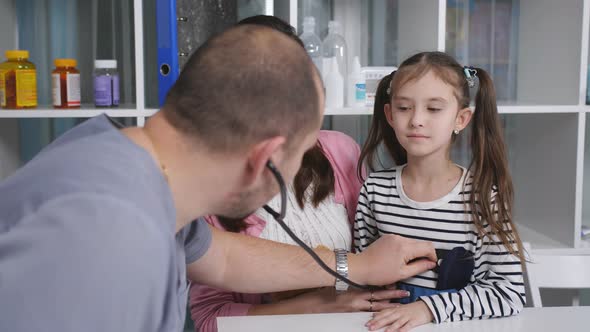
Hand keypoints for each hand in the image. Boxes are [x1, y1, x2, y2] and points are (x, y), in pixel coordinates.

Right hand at [279, 287, 410, 313]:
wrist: (311, 304)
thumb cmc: (322, 293)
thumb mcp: (337, 284)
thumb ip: (348, 282)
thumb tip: (356, 277)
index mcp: (354, 288)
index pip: (373, 286)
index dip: (386, 285)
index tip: (397, 282)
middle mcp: (355, 298)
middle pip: (378, 296)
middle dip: (392, 295)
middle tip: (406, 293)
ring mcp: (353, 308)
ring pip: (375, 307)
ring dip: (388, 306)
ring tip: (400, 306)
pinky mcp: (350, 314)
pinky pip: (365, 314)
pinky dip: (375, 314)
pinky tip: (384, 316)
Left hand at [352, 234, 436, 285]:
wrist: (360, 267)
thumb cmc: (380, 274)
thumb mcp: (402, 274)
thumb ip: (420, 267)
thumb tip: (432, 263)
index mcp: (405, 247)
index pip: (428, 246)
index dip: (433, 256)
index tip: (431, 264)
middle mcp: (400, 238)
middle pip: (420, 243)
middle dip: (423, 254)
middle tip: (420, 266)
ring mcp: (393, 236)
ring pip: (411, 242)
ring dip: (414, 251)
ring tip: (407, 263)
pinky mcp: (387, 237)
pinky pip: (402, 241)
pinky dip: (405, 248)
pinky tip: (399, 258)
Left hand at [366, 300, 433, 331]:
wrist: (425, 306)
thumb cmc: (410, 309)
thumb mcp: (397, 309)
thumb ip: (386, 312)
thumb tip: (374, 314)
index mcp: (395, 310)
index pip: (383, 314)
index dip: (375, 319)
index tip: (367, 323)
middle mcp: (399, 312)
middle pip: (388, 318)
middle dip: (379, 323)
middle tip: (371, 328)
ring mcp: (407, 316)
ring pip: (398, 322)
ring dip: (391, 327)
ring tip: (385, 331)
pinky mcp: (414, 321)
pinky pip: (408, 325)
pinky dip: (404, 329)